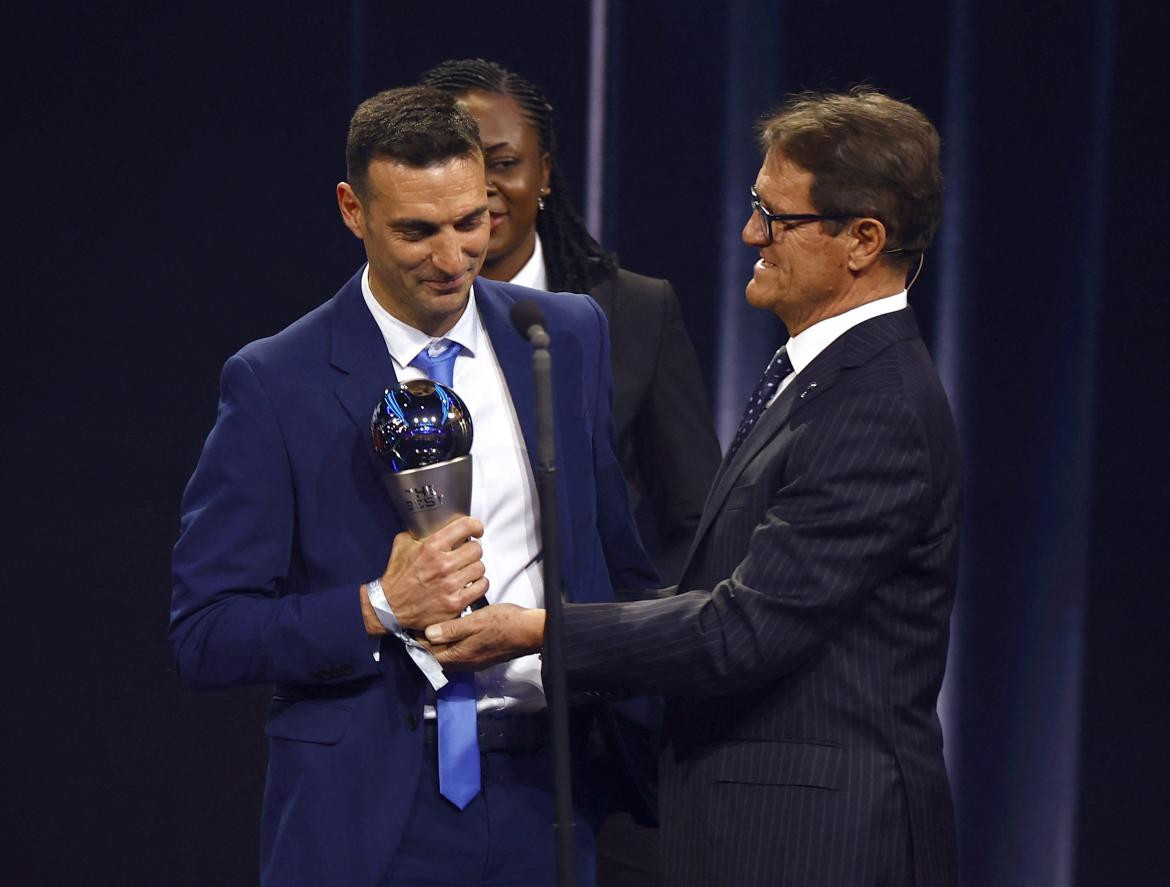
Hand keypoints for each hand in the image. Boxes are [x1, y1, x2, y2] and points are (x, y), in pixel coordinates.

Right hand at [367, 515, 487, 632]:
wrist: (391, 607)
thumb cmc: (397, 576)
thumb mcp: (403, 545)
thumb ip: (420, 532)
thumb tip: (435, 523)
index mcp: (431, 547)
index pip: (465, 526)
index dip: (475, 526)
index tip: (476, 530)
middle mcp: (442, 564)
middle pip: (477, 549)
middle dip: (472, 550)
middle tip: (466, 555)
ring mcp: (450, 584)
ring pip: (480, 567)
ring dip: (475, 568)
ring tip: (466, 570)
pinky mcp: (455, 603)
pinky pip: (482, 586)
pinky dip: (479, 584)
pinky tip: (470, 583)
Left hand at [424, 604, 545, 669]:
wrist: (531, 631)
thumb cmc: (505, 623)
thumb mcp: (475, 621)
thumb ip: (451, 629)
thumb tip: (428, 634)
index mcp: (461, 655)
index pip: (431, 655)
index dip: (419, 643)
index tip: (413, 628)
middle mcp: (466, 663)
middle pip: (438, 658)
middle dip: (426, 646)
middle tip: (419, 627)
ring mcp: (476, 661)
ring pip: (449, 657)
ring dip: (439, 646)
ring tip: (434, 628)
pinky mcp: (483, 656)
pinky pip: (460, 655)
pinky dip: (451, 645)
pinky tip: (453, 633)